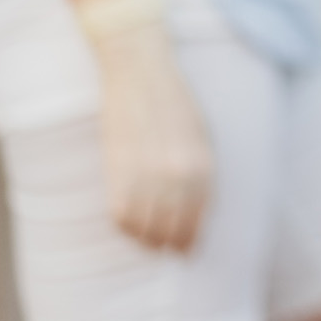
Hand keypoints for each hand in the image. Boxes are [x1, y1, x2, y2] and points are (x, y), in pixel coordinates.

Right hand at [89, 20, 212, 251]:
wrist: (139, 69)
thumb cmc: (173, 99)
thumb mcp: (201, 133)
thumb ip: (200, 169)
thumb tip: (196, 206)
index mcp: (203, 164)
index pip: (198, 218)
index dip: (191, 239)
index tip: (187, 251)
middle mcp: (178, 173)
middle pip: (173, 228)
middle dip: (170, 244)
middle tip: (165, 251)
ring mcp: (146, 172)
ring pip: (146, 226)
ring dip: (145, 240)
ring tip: (146, 242)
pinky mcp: (117, 168)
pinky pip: (120, 213)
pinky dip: (124, 226)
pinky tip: (128, 226)